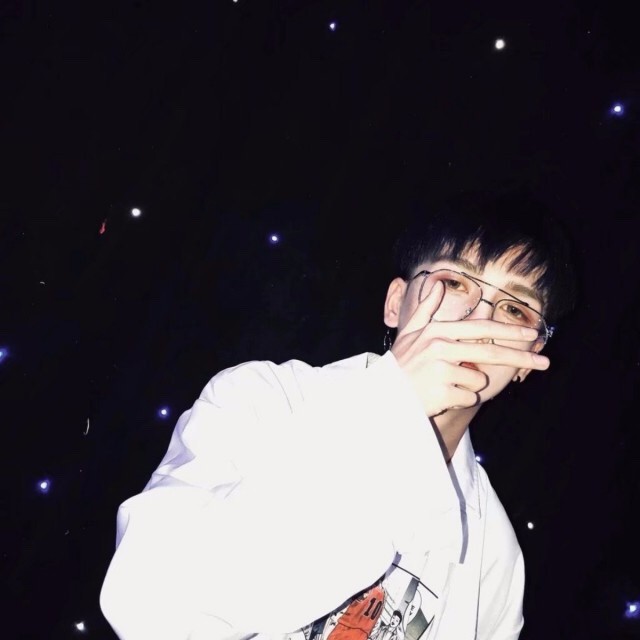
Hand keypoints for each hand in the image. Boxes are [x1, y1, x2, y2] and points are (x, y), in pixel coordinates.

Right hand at [390, 281, 549, 416]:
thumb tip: (438, 285)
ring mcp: (442, 370)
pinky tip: (441, 397)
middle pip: (491, 352)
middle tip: (546, 362)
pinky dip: (459, 399)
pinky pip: (468, 397)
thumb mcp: (409, 334)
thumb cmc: (399, 365)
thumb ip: (426, 309)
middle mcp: (440, 347)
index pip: (481, 329)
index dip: (509, 331)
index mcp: (437, 332)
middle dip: (522, 357)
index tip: (532, 334)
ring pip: (478, 380)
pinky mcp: (443, 392)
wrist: (382, 396)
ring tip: (445, 385)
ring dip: (468, 386)